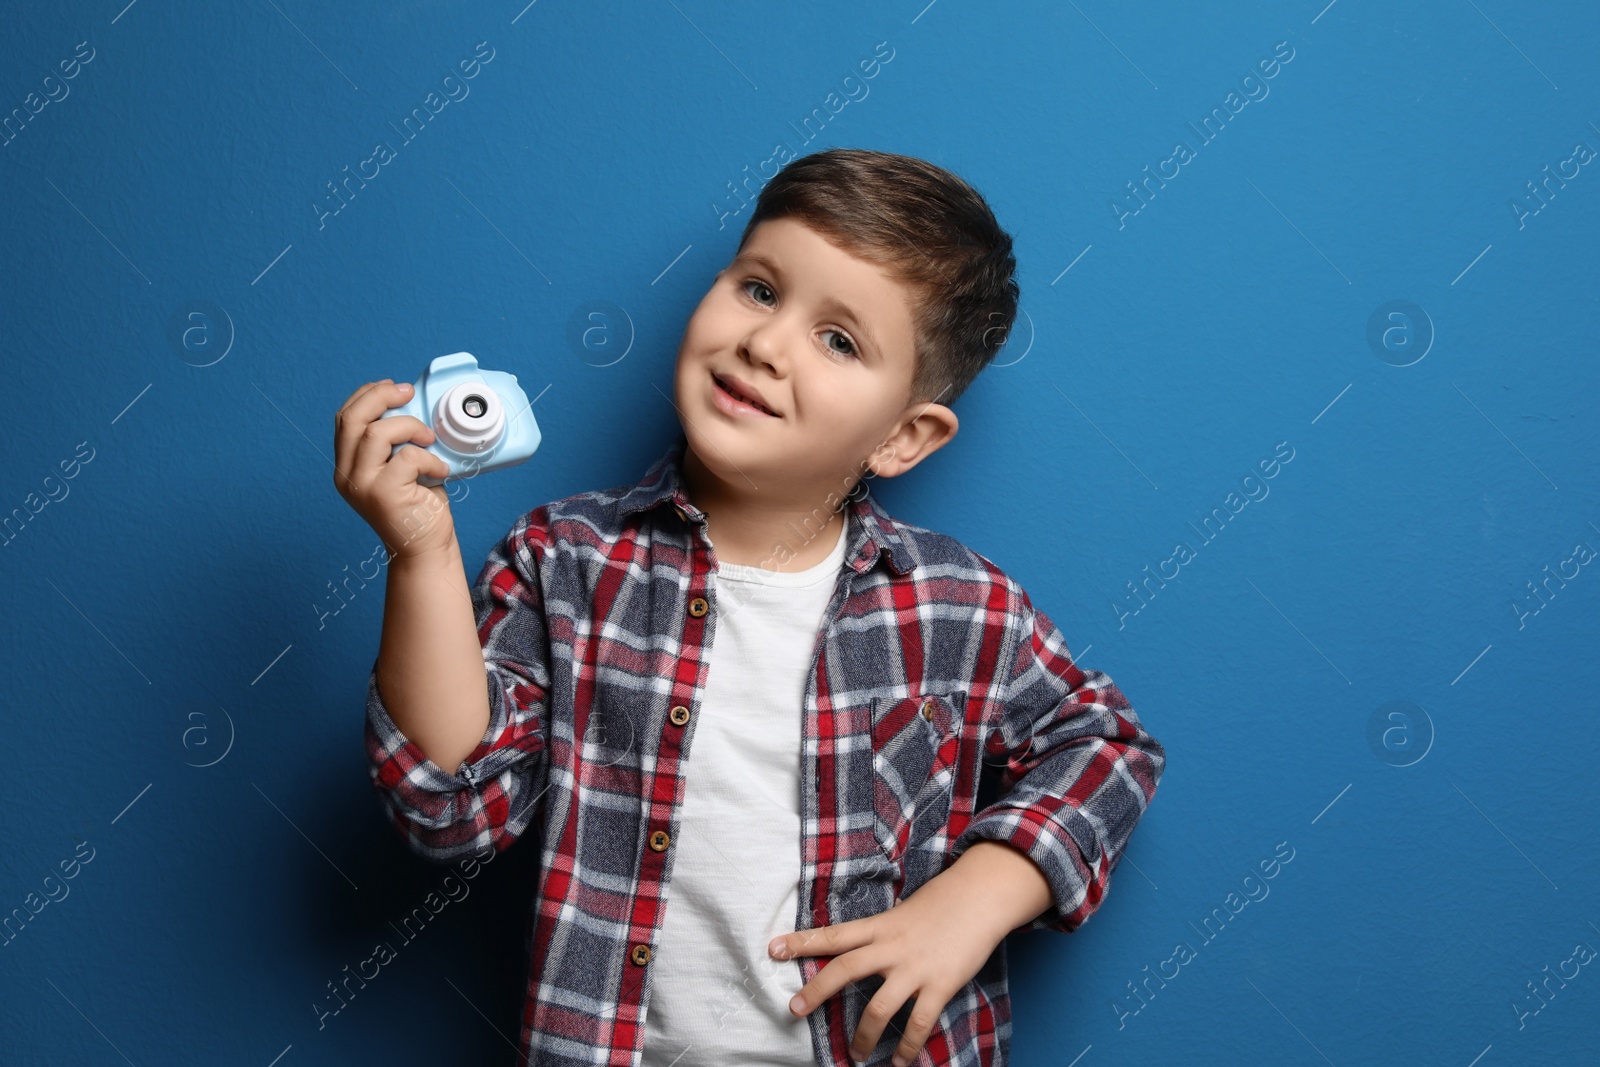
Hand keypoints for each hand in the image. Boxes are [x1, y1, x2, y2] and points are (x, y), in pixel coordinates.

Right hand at [332, 379, 456, 560]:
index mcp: (346, 466)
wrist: (425, 549)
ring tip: (428, 438)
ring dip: (409, 426)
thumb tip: (408, 404)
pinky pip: (407, 458)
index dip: (367, 395)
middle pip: (352, 418)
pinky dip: (429, 457)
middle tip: (408, 392)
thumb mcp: (400, 468)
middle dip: (381, 396)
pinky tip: (440, 470)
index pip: (344, 418)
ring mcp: (362, 485)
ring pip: (376, 432)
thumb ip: (394, 442)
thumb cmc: (418, 507)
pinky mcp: (383, 495)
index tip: (393, 387)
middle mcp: (346, 475)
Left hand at [768, 873, 1005, 1065]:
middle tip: (793, 1010)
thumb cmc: (942, 902)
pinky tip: (900, 1061)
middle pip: (844, 970)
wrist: (982, 897)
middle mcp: (891, 947)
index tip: (772, 949)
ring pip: (878, 1007)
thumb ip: (881, 933)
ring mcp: (915, 968)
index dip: (802, 942)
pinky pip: (919, 1022)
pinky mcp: (941, 984)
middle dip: (816, 992)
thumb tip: (860, 949)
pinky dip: (908, 1046)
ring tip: (856, 1056)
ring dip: (863, 1036)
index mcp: (880, 926)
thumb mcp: (903, 912)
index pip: (833, 934)